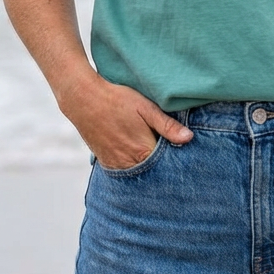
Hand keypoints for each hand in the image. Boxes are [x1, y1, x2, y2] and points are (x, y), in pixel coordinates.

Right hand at [57, 73, 192, 169]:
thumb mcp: (146, 108)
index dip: (175, 160)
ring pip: (138, 173)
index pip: (166, 165)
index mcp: (143, 150)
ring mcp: (116, 164)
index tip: (183, 156)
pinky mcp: (106, 163)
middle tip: (169, 155)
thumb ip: (167, 126)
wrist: (84, 100)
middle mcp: (129, 163)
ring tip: (153, 155)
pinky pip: (124, 172)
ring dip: (147, 167)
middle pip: (153, 172)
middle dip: (162, 166)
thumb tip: (189, 138)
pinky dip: (133, 167)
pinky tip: (137, 157)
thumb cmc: (118, 100)